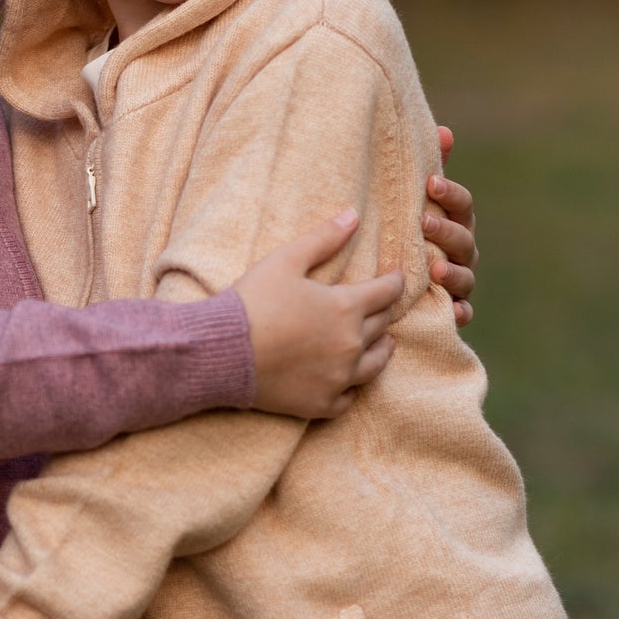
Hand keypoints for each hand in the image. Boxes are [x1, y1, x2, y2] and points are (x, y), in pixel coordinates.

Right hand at [235, 210, 403, 420]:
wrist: (221, 352)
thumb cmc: (252, 301)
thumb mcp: (286, 260)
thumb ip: (323, 238)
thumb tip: (354, 215)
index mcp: (346, 307)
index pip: (386, 292)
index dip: (394, 281)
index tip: (396, 276)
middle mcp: (350, 345)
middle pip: (381, 325)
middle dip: (383, 311)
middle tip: (382, 304)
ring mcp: (338, 378)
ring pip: (376, 364)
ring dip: (382, 349)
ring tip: (384, 343)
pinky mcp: (322, 403)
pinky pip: (350, 397)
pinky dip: (353, 386)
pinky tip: (350, 379)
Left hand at [425, 126, 477, 324]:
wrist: (397, 281)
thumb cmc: (411, 231)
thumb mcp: (418, 200)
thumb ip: (432, 168)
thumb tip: (443, 131)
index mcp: (457, 221)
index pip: (462, 204)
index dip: (450, 193)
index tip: (430, 183)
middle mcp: (464, 250)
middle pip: (464, 239)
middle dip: (446, 230)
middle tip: (423, 223)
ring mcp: (462, 281)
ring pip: (465, 277)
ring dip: (453, 272)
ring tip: (434, 268)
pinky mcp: (454, 309)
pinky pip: (463, 313)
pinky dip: (460, 312)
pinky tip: (453, 311)